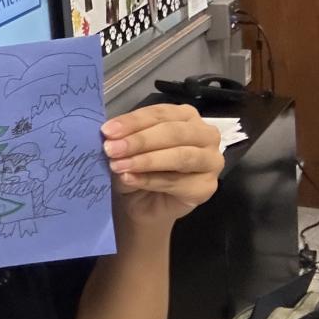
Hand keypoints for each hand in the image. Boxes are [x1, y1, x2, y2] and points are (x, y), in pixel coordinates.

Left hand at [102, 103, 223, 229]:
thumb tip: (110, 134)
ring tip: (118, 165)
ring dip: (146, 160)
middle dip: (140, 140)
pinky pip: (177, 182)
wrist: (140, 204)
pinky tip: (129, 179)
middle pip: (174, 132)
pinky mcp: (207, 187)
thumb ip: (124, 138)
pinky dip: (150, 180)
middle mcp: (205, 134)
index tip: (107, 130)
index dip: (133, 121)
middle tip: (111, 149)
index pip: (160, 113)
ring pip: (180, 156)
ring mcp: (211, 161)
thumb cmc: (137, 169)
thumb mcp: (127, 149)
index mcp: (185, 116)